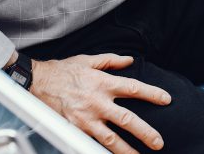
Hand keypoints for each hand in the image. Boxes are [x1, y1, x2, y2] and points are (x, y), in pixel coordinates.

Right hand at [30, 53, 171, 152]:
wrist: (37, 82)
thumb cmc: (63, 70)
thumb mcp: (89, 60)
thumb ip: (111, 61)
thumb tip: (130, 60)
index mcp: (103, 83)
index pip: (133, 88)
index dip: (152, 94)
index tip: (166, 99)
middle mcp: (97, 102)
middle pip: (127, 119)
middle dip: (145, 132)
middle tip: (158, 142)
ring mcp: (86, 119)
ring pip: (111, 138)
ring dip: (127, 150)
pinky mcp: (75, 129)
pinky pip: (92, 143)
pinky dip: (103, 151)